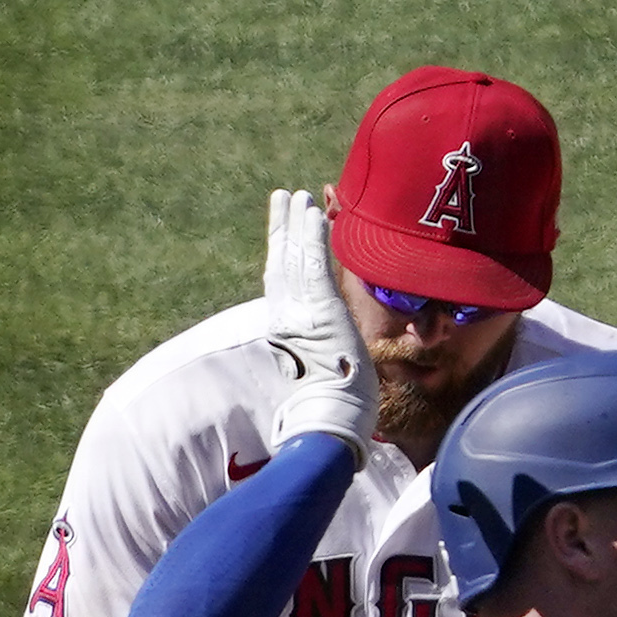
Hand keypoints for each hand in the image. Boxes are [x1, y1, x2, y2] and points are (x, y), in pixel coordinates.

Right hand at [259, 187, 375, 452]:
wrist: (331, 420)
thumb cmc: (334, 407)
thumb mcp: (327, 369)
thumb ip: (323, 351)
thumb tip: (330, 349)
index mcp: (287, 330)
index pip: (283, 281)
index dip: (282, 250)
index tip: (284, 226)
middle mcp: (288, 316)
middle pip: (282, 261)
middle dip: (283, 227)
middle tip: (283, 196)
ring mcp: (302, 311)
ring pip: (297, 258)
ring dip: (298, 225)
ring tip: (298, 196)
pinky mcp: (320, 309)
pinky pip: (315, 265)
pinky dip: (313, 239)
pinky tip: (313, 215)